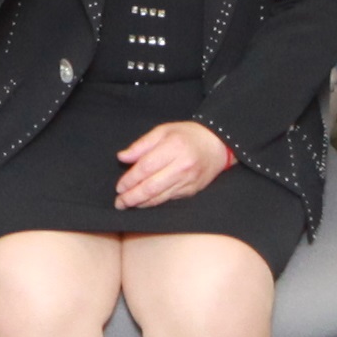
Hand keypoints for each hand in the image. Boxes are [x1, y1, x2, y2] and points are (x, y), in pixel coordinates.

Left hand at [114, 119, 234, 209]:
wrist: (217, 145)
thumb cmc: (187, 135)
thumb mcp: (163, 131)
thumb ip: (142, 145)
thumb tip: (122, 157)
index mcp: (174, 147)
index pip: (146, 167)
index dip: (130, 179)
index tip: (119, 187)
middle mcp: (182, 166)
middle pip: (152, 186)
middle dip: (132, 197)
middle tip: (119, 202)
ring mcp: (188, 181)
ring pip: (160, 197)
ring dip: (141, 203)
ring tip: (127, 205)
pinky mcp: (191, 191)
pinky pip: (169, 199)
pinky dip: (154, 202)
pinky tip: (144, 202)